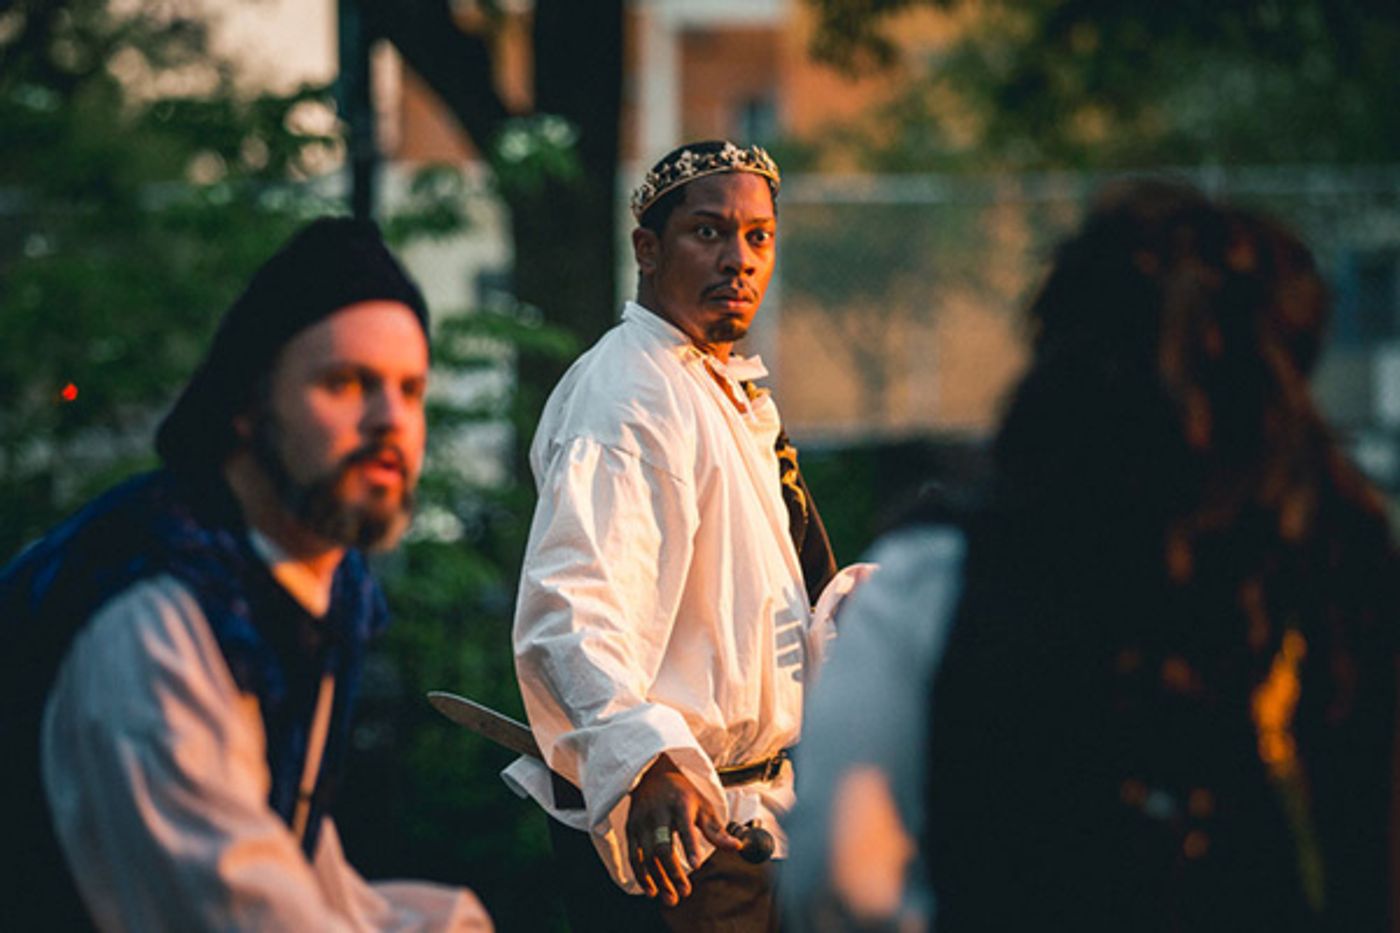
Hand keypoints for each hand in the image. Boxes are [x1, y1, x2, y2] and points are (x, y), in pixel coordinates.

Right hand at [625, 754, 740, 905]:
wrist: (652, 774)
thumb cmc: (683, 794)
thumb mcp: (703, 807)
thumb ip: (717, 830)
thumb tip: (737, 847)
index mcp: (680, 804)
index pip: (685, 826)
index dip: (690, 846)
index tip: (696, 865)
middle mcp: (658, 813)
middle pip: (662, 847)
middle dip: (673, 873)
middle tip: (685, 892)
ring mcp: (642, 822)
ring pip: (647, 856)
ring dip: (658, 880)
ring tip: (671, 898)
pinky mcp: (631, 829)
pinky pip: (633, 857)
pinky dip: (641, 876)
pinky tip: (651, 890)